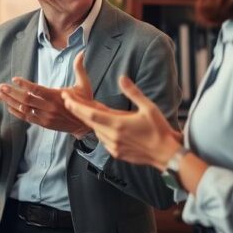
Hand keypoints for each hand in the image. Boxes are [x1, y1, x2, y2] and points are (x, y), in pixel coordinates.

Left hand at [0, 51, 92, 136]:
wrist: (85, 124)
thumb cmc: (84, 101)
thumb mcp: (84, 84)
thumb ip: (79, 68)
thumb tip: (81, 52)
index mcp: (56, 96)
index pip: (37, 89)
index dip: (24, 84)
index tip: (14, 79)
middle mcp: (49, 107)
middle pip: (26, 100)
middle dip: (12, 93)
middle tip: (1, 86)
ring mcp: (45, 117)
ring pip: (24, 109)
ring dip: (11, 102)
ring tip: (1, 95)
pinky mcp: (44, 124)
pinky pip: (27, 118)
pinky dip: (17, 112)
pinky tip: (8, 106)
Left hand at [62, 75, 180, 169]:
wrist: (166, 154)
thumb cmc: (159, 130)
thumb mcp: (148, 107)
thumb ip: (133, 92)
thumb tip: (122, 78)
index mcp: (118, 124)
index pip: (90, 113)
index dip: (76, 105)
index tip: (66, 97)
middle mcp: (112, 137)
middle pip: (88, 121)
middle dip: (77, 110)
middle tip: (67, 99)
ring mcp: (113, 147)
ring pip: (95, 131)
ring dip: (89, 120)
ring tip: (83, 109)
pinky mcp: (116, 153)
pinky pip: (102, 140)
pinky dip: (99, 130)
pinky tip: (101, 125)